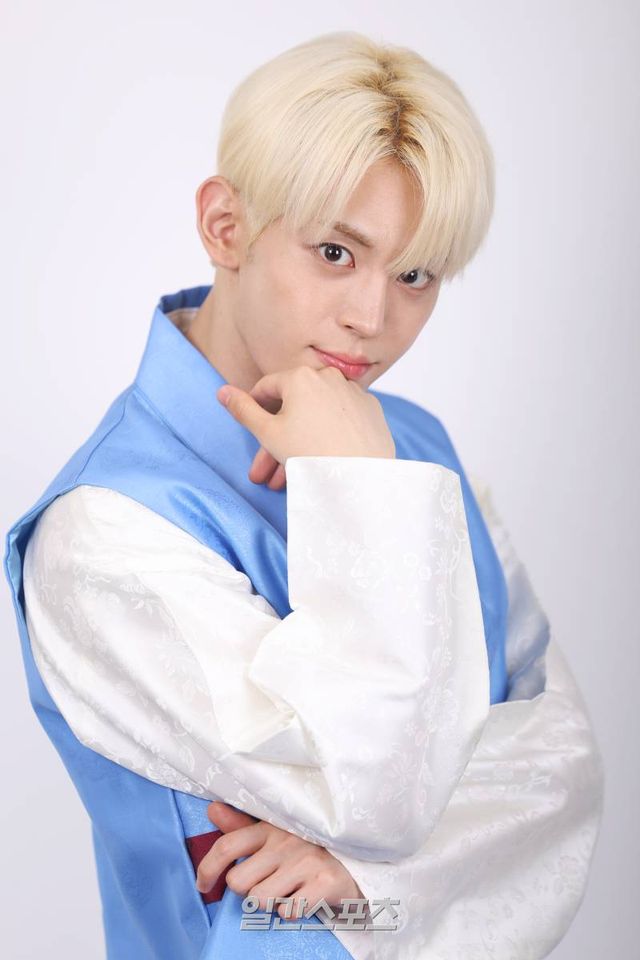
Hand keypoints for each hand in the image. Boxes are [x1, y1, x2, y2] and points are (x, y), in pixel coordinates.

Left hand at [196, 800, 365, 917]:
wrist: (360, 860)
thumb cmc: (309, 848)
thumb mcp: (276, 831)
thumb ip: (242, 826)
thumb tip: (212, 809)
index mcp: (271, 827)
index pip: (227, 846)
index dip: (207, 869)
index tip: (203, 886)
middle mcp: (287, 842)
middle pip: (238, 882)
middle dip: (246, 891)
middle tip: (265, 885)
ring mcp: (307, 861)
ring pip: (259, 900)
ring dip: (270, 904)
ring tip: (286, 892)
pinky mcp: (326, 883)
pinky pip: (288, 911)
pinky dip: (292, 913)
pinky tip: (303, 901)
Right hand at [217, 365, 394, 488]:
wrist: (361, 476)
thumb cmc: (313, 454)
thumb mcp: (268, 433)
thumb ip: (243, 409)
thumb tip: (222, 391)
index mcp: (300, 376)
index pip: (267, 387)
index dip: (254, 408)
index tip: (251, 428)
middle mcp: (329, 376)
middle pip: (294, 405)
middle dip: (276, 439)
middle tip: (264, 470)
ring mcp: (353, 392)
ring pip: (318, 415)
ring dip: (300, 440)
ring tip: (288, 478)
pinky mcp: (371, 409)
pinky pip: (341, 419)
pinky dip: (329, 435)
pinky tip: (322, 459)